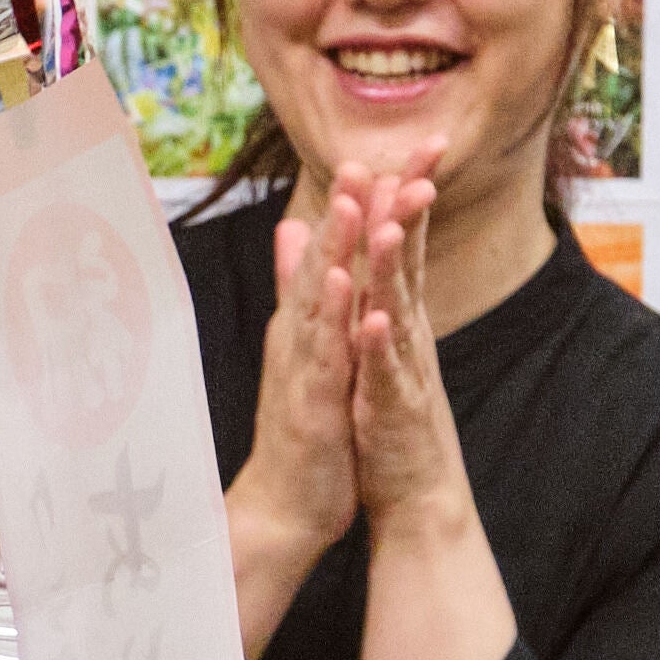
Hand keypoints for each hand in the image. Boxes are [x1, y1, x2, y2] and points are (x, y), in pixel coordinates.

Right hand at [228, 194, 370, 600]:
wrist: (286, 504)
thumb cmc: (302, 428)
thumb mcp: (303, 349)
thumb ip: (297, 289)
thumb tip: (291, 234)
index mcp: (307, 323)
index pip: (330, 254)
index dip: (352, 207)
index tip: (374, 154)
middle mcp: (300, 335)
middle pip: (323, 262)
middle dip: (343, 209)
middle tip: (360, 155)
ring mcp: (303, 366)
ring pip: (319, 299)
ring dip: (334, 249)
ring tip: (349, 202)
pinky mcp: (311, 400)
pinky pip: (323, 351)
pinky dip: (332, 315)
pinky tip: (343, 282)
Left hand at [324, 165, 478, 545]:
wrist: (416, 494)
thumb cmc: (391, 417)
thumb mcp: (373, 346)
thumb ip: (366, 293)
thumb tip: (361, 245)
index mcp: (399, 317)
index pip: (403, 246)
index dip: (407, 195)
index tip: (417, 145)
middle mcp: (408, 336)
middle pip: (409, 265)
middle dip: (411, 216)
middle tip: (417, 165)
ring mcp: (404, 372)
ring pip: (398, 312)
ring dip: (392, 272)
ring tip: (387, 229)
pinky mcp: (392, 411)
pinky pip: (384, 375)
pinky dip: (378, 348)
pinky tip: (372, 322)